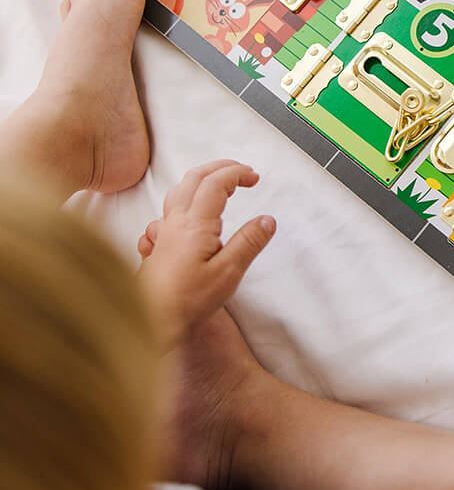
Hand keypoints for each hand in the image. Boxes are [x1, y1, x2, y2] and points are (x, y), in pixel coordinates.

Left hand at [137, 160, 274, 346]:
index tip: (254, 178)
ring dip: (202, 178)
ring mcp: (164, 232)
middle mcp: (176, 222)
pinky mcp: (158, 245)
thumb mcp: (228, 273)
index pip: (217, 182)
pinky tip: (190, 211)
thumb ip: (249, 242)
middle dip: (221, 167)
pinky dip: (186, 197)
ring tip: (219, 183)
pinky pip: (168, 208)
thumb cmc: (186, 302)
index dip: (238, 173)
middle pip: (195, 177)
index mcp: (196, 224)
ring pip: (179, 190)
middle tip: (241, 171)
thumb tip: (267, 220)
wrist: (150, 323)